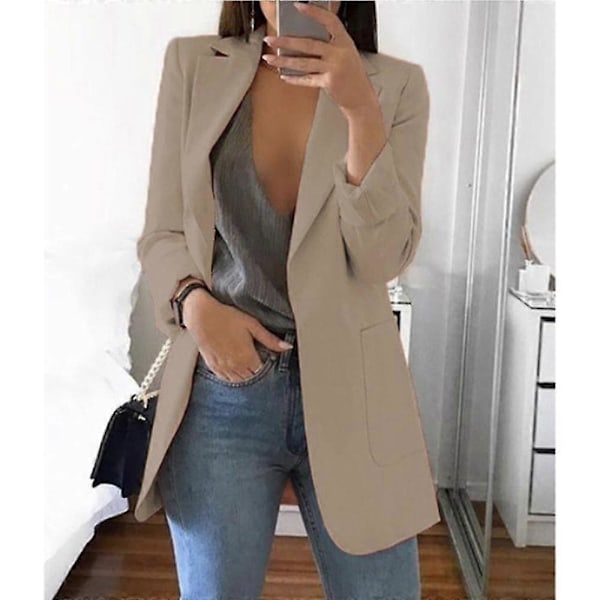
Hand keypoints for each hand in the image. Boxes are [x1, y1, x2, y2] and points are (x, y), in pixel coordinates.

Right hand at [182, 290, 292, 382]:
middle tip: (259, 363)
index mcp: (247, 357)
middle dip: (257, 373)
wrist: (201, 315)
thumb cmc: (227, 317)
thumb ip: (270, 339)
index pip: (263, 372)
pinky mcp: (213, 366)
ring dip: (245, 376)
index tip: (269, 360)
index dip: (267, 367)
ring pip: (239, 381)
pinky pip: (225, 379)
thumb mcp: (252, 325)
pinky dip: (232, 377)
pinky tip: (235, 369)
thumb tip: (287, 347)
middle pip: (251, 378)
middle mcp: (235, 366)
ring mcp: (223, 368)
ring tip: (248, 366)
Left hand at [262, 1, 379, 116]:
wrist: (361, 98)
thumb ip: (329, 46)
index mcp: (344, 41)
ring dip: (283, 60)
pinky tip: (284, 75)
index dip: (314, 12)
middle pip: (308, 44)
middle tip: (271, 40)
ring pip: (304, 62)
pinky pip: (307, 79)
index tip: (298, 6)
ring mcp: (334, 68)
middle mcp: (340, 53)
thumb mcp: (346, 54)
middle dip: (286, 42)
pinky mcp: (329, 82)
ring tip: (269, 58)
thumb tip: (303, 41)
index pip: (329, 21)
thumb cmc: (352, 76)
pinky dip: (294, 78)